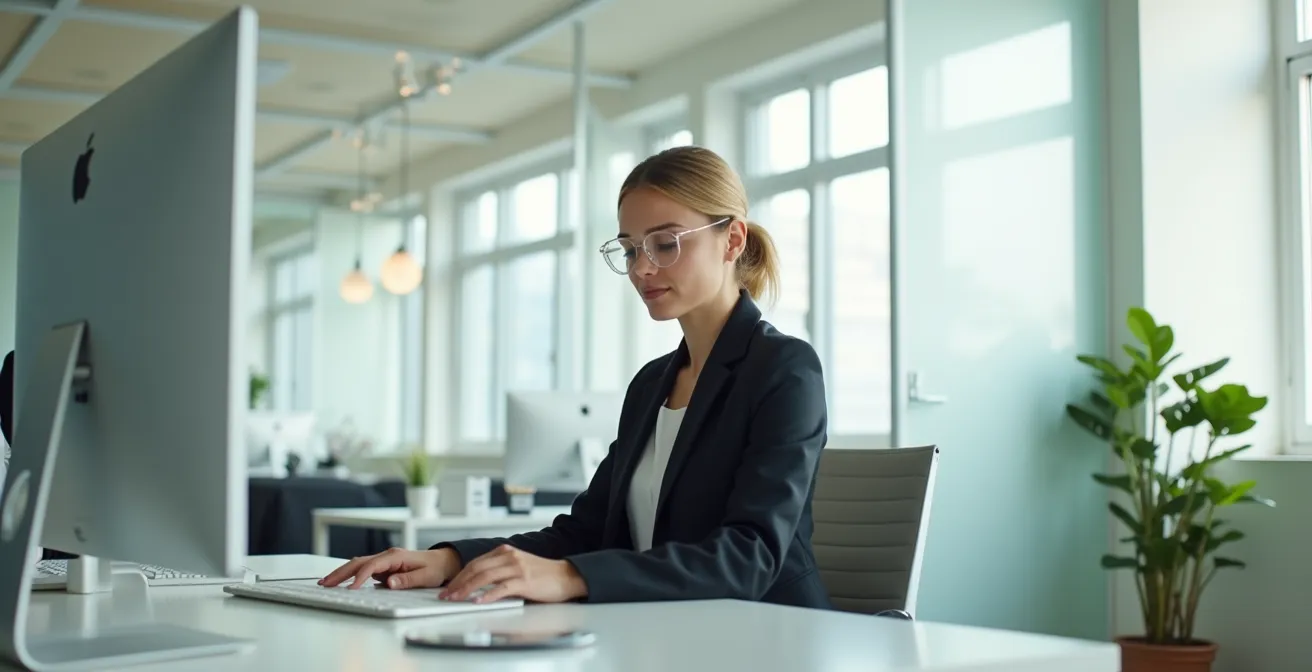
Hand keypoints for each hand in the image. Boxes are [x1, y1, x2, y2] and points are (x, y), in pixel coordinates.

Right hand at [319, 547, 460, 589]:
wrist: (443, 561)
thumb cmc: (435, 568)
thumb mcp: (425, 576)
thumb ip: (407, 579)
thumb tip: (389, 583)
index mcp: (396, 556)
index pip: (372, 566)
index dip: (360, 577)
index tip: (351, 589)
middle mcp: (387, 556)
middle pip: (358, 562)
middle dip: (341, 573)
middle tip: (325, 583)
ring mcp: (384, 561)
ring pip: (358, 565)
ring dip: (342, 573)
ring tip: (326, 583)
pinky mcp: (383, 567)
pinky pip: (363, 570)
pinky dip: (349, 575)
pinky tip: (339, 582)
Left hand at [439, 544, 586, 603]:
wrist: (566, 576)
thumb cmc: (543, 575)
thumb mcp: (518, 566)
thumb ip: (499, 570)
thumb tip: (478, 583)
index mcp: (505, 551)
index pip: (476, 562)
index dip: (460, 575)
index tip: (450, 586)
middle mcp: (509, 556)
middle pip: (476, 568)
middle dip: (458, 582)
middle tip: (447, 594)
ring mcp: (517, 568)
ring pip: (485, 576)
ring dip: (467, 588)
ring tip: (456, 598)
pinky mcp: (525, 581)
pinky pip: (501, 588)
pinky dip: (487, 594)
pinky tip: (478, 601)